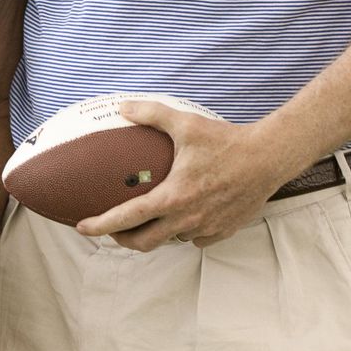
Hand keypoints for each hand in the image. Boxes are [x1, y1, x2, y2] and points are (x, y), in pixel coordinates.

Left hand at [75, 99, 289, 250]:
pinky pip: (195, 239)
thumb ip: (151, 114)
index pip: (128, 218)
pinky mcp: (222, 232)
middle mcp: (186, 219)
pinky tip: (183, 216)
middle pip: (144, 242)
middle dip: (122, 239)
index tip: (82, 228)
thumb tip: (123, 107)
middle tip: (113, 228)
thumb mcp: (186, 123)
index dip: (101, 225)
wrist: (267, 158)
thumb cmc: (226, 141)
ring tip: (149, 218)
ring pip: (171, 241)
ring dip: (156, 233)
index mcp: (173, 197)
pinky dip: (183, 231)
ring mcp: (205, 228)